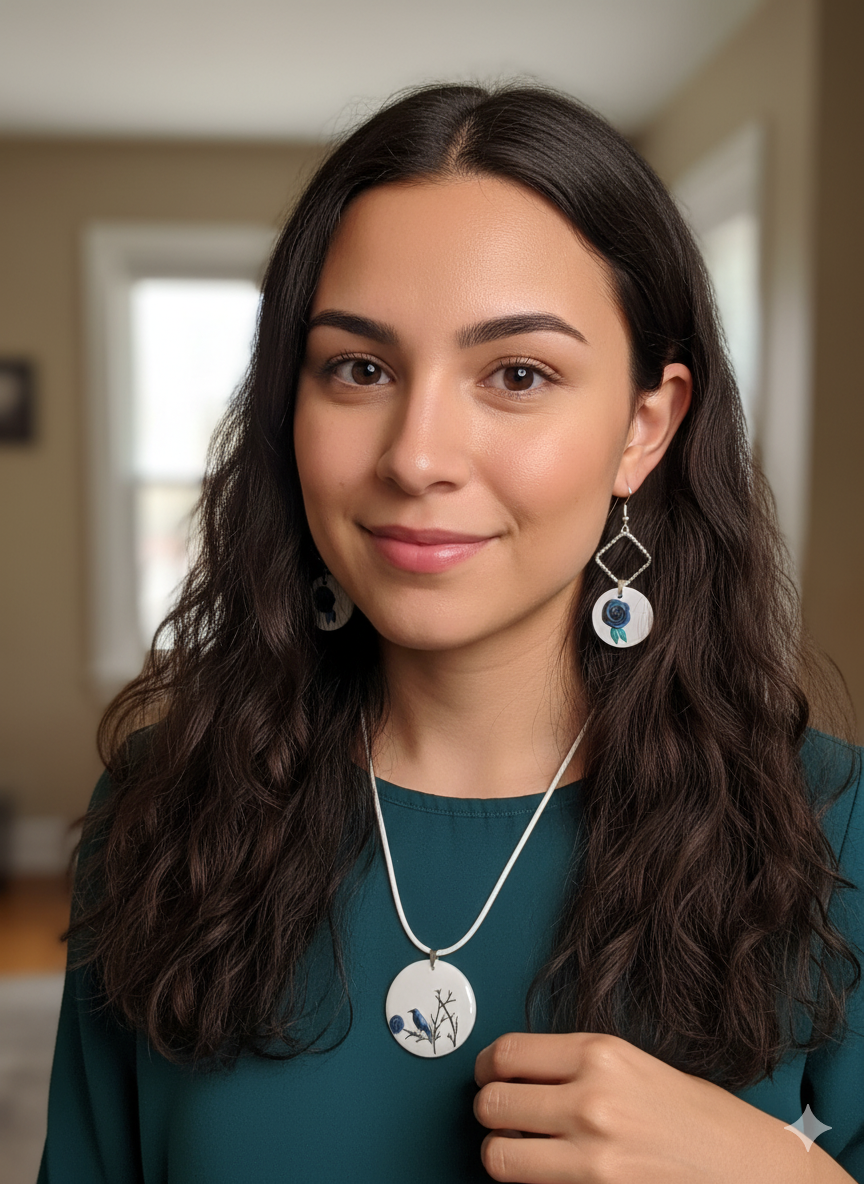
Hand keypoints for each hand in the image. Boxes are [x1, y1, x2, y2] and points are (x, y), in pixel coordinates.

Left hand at [473, 1032, 813, 1182]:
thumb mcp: (633, 1064)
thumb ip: (575, 1065)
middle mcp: (591, 1098)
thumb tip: (517, 1071)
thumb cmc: (696, 1116)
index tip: (490, 1076)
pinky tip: (552, 1175)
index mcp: (599, 1053)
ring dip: (503, 1154)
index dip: (487, 1067)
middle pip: (492, 1103)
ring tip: (523, 1151)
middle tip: (504, 1117)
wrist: (748, 1168)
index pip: (505, 1053)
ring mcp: (593, 1154)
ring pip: (498, 1156)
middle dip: (491, 1112)